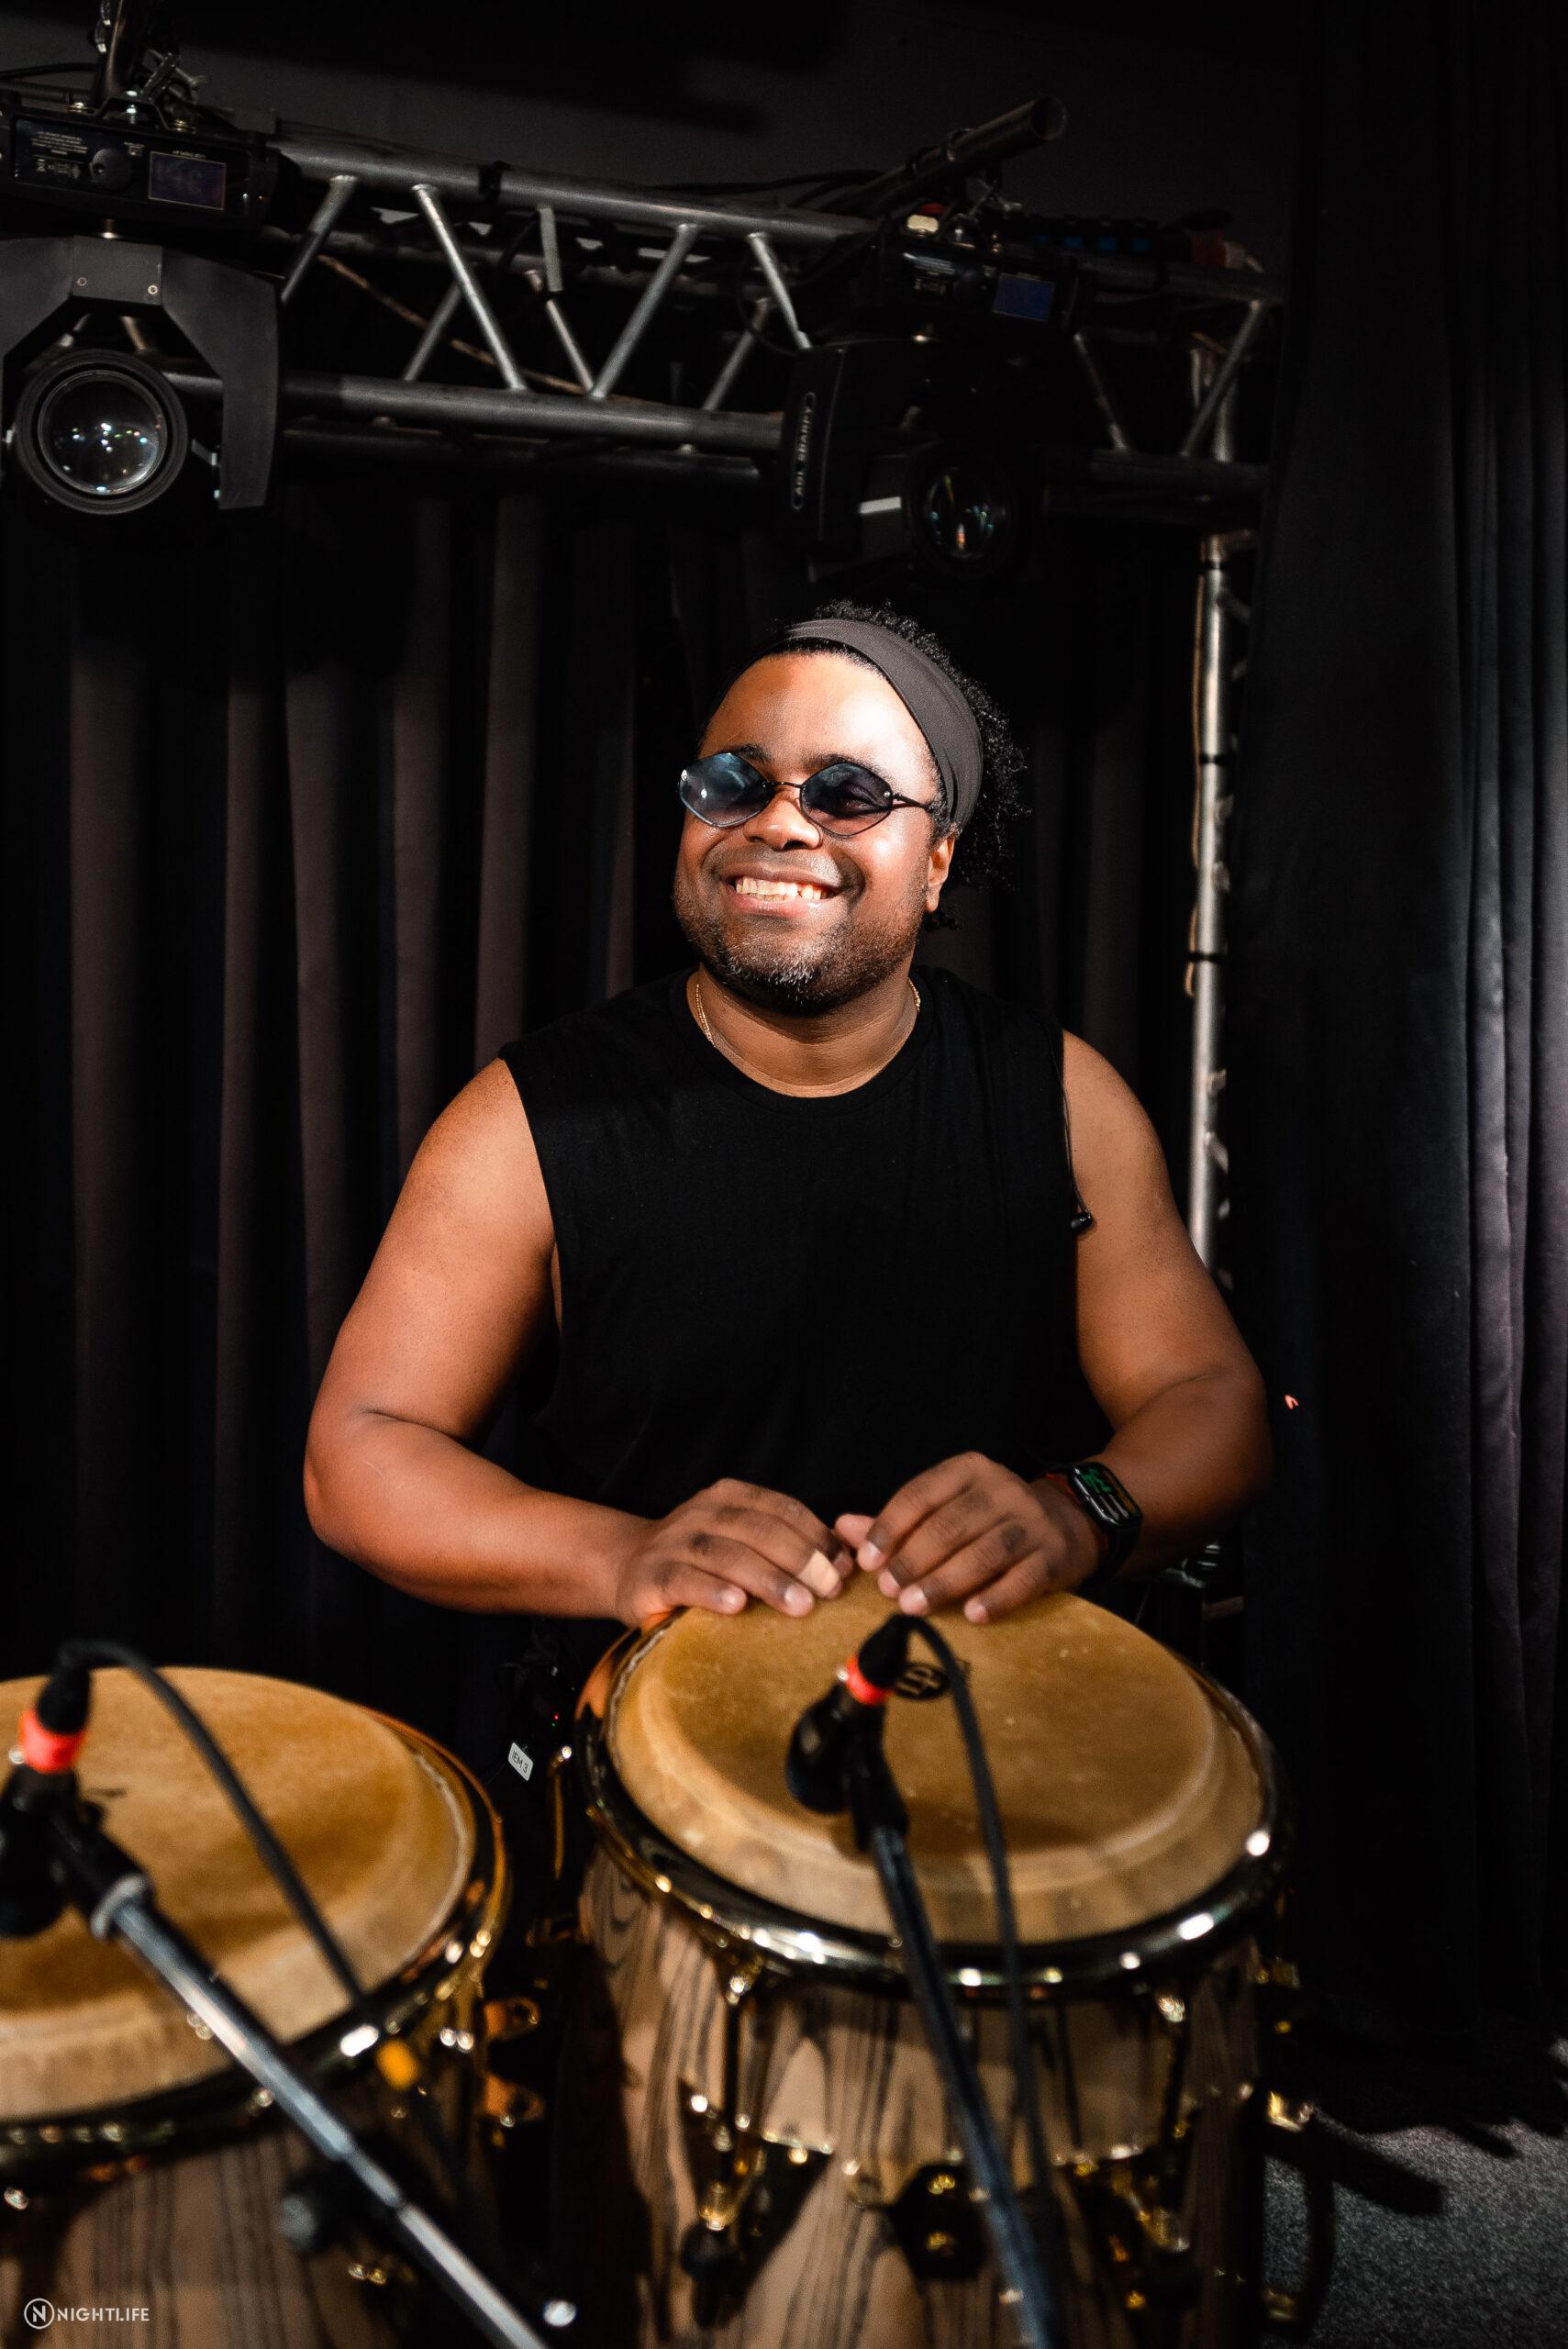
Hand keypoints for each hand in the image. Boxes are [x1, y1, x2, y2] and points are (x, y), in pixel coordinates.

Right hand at [611, 1478, 853, 1627]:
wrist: (626, 1568)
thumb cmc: (701, 1563)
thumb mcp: (740, 1542)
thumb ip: (783, 1544)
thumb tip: (844, 1560)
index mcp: (729, 1496)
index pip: (781, 1509)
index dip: (816, 1536)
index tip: (844, 1568)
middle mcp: (701, 1512)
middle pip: (758, 1529)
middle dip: (800, 1558)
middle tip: (829, 1589)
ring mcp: (673, 1542)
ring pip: (725, 1554)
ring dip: (767, 1578)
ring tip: (800, 1603)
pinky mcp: (651, 1577)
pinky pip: (684, 1580)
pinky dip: (713, 1591)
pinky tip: (737, 1606)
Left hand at [834, 1453, 1102, 1623]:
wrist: (1069, 1522)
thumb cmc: (991, 1518)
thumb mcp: (948, 1507)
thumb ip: (898, 1521)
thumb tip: (843, 1529)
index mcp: (968, 1470)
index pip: (921, 1494)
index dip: (891, 1526)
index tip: (867, 1559)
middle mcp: (1001, 1489)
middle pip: (950, 1525)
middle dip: (914, 1559)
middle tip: (887, 1590)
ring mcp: (1031, 1522)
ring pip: (983, 1552)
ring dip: (945, 1581)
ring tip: (914, 1606)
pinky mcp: (1054, 1556)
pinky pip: (1022, 1579)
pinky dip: (995, 1597)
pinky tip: (971, 1615)